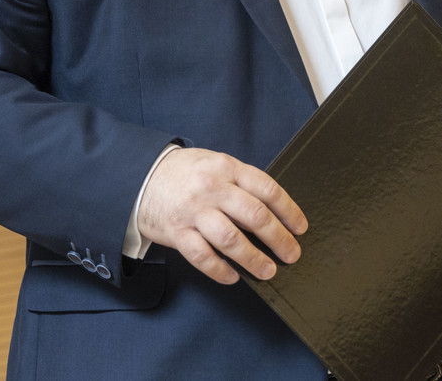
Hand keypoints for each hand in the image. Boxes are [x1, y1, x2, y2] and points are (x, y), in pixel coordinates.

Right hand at [136, 147, 307, 284]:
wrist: (141, 176)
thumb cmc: (186, 173)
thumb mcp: (216, 164)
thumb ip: (240, 183)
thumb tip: (272, 213)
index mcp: (226, 167)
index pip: (266, 189)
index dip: (288, 210)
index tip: (300, 227)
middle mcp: (212, 189)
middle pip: (254, 216)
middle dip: (278, 238)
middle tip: (291, 254)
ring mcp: (193, 212)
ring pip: (231, 239)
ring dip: (253, 259)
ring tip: (267, 270)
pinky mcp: (177, 233)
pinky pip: (203, 257)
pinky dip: (220, 270)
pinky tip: (233, 276)